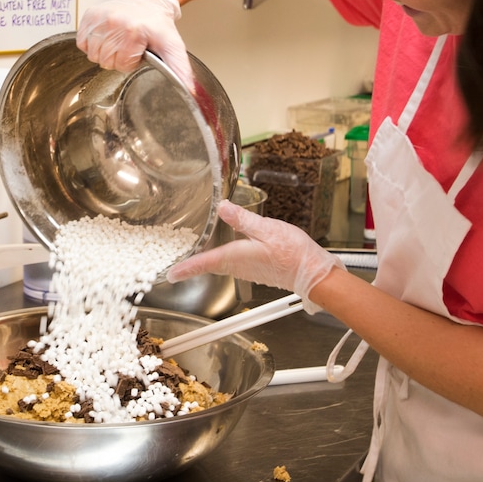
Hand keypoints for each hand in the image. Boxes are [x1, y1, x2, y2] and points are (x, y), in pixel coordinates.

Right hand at [76, 0, 194, 89]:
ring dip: (105, 52)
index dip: (131, 62)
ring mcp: (100, 18)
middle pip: (106, 61)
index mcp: (133, 31)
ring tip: (119, 42)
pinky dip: (92, 44)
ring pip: (93, 54)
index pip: (122, 65)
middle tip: (129, 46)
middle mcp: (114, 23)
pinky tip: (107, 37)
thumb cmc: (158, 24)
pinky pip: (82, 42)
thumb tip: (190, 90)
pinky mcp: (90, 15)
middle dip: (118, 58)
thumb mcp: (173, 46)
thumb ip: (181, 69)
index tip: (138, 51)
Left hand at [167, 200, 343, 312]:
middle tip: (177, 265)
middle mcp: (238, 267)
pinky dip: (223, 258)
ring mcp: (248, 270)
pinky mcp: (257, 269)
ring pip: (221, 265)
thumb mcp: (266, 229)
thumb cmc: (293, 253)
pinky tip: (226, 248)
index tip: (169, 274)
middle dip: (193, 264)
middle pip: (210, 265)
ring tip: (196, 254)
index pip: (204, 263)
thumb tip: (222, 207)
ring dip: (207, 261)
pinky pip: (233, 264)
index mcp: (236, 257)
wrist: (313, 273)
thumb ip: (243, 219)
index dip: (185, 268)